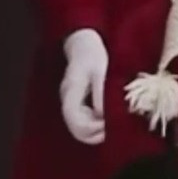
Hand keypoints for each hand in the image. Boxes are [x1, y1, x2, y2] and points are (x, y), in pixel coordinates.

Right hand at [60, 28, 106, 144]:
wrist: (84, 44)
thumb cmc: (93, 55)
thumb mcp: (100, 72)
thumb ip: (100, 93)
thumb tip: (103, 115)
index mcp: (71, 90)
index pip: (72, 117)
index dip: (88, 127)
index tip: (105, 127)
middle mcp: (67, 98)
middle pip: (73, 127)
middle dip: (91, 134)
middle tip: (110, 132)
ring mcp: (70, 101)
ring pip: (77, 127)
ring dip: (93, 132)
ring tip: (110, 129)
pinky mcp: (76, 103)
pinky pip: (81, 121)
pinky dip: (93, 126)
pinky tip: (105, 121)